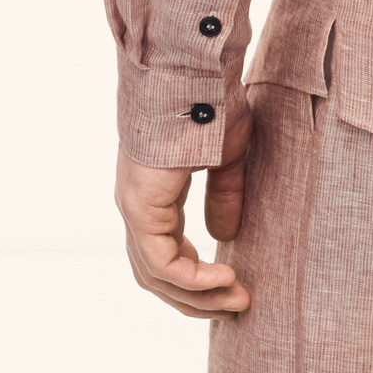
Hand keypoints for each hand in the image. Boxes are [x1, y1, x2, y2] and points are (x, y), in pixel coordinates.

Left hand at [115, 99, 253, 318]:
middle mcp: (138, 203)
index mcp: (154, 191)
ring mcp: (135, 207)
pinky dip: (193, 279)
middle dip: (198, 296)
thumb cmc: (212, 99)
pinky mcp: (140, 207)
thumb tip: (223, 235)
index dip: (198, 276)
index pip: (166, 252)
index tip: (235, 284)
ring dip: (198, 296)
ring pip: (157, 275)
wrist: (191, 67)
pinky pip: (163, 263)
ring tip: (237, 299)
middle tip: (237, 304)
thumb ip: (224, 193)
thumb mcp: (228, 154)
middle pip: (158, 273)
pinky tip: (225, 278)